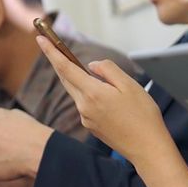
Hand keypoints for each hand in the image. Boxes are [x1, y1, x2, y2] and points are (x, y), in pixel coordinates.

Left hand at [37, 36, 169, 165]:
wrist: (147, 148)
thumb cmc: (143, 115)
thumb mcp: (130, 84)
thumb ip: (108, 70)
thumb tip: (91, 65)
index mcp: (93, 93)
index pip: (65, 67)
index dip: (51, 51)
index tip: (40, 38)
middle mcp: (84, 106)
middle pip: (66, 79)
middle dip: (59, 62)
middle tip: (54, 46)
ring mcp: (86, 118)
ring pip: (78, 92)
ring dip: (79, 80)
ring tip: (93, 73)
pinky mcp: (91, 127)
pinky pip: (86, 105)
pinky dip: (90, 95)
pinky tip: (107, 98)